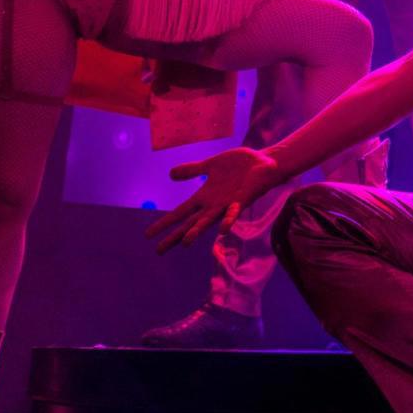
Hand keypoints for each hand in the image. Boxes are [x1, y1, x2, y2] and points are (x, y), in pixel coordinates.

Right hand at [146, 147, 286, 252]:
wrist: (264, 161)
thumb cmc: (239, 165)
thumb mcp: (210, 165)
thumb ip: (192, 170)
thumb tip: (170, 174)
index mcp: (205, 196)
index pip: (181, 213)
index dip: (165, 223)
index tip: (147, 235)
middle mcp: (214, 204)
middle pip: (190, 223)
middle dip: (175, 236)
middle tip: (158, 251)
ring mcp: (228, 204)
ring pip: (209, 221)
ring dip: (198, 231)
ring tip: (185, 243)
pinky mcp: (243, 200)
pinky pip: (235, 212)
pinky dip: (229, 221)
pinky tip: (223, 230)